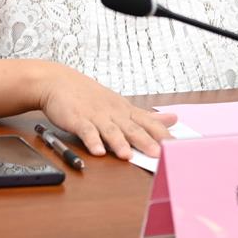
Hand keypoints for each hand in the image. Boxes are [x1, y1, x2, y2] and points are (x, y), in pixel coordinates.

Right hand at [37, 64, 176, 159]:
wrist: (59, 82)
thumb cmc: (91, 96)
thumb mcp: (122, 104)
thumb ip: (147, 115)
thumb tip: (173, 118)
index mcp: (126, 110)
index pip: (149, 123)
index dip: (163, 135)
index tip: (177, 147)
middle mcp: (114, 113)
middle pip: (132, 128)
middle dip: (146, 142)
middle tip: (159, 154)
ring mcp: (96, 116)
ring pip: (110, 130)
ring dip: (119, 143)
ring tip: (127, 155)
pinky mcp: (78, 119)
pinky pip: (86, 130)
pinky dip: (92, 141)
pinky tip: (97, 152)